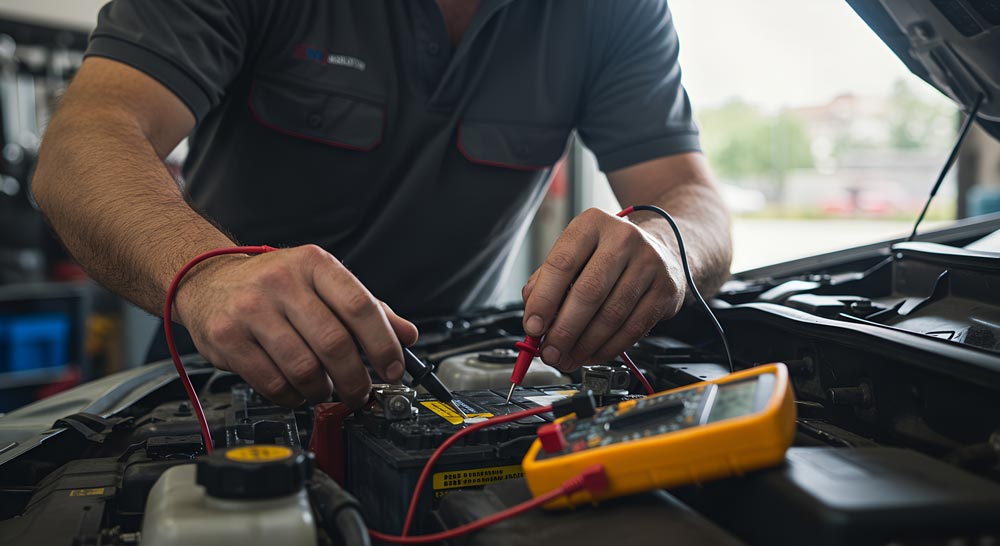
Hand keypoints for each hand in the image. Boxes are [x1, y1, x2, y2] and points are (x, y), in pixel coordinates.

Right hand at [174, 244, 417, 407]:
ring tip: (324, 390)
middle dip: (355, 379)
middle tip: (360, 392)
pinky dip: (292, 396)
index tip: (393, 368)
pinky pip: (272, 382)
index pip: (359, 306)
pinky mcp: (228, 338)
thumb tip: (406, 335)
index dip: (383, 344)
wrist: (207, 280)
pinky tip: (296, 391)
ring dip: (322, 391)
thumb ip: (365, 309)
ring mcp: (251, 309)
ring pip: (304, 368)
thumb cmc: (272, 283)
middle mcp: (282, 281)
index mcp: (314, 264)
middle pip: (334, 343)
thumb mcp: (322, 283)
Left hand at [522, 208, 683, 371]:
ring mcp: (649, 262)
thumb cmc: (608, 255)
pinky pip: (633, 328)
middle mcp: (623, 238)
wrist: (660, 249)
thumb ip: (547, 280)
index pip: (561, 263)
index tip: (533, 327)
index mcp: (592, 224)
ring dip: (585, 344)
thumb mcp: (575, 254)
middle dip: (564, 330)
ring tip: (568, 358)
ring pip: (612, 314)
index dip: (544, 300)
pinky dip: (609, 348)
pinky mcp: (665, 289)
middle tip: (549, 351)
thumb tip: (532, 315)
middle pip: (588, 292)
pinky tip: (592, 354)